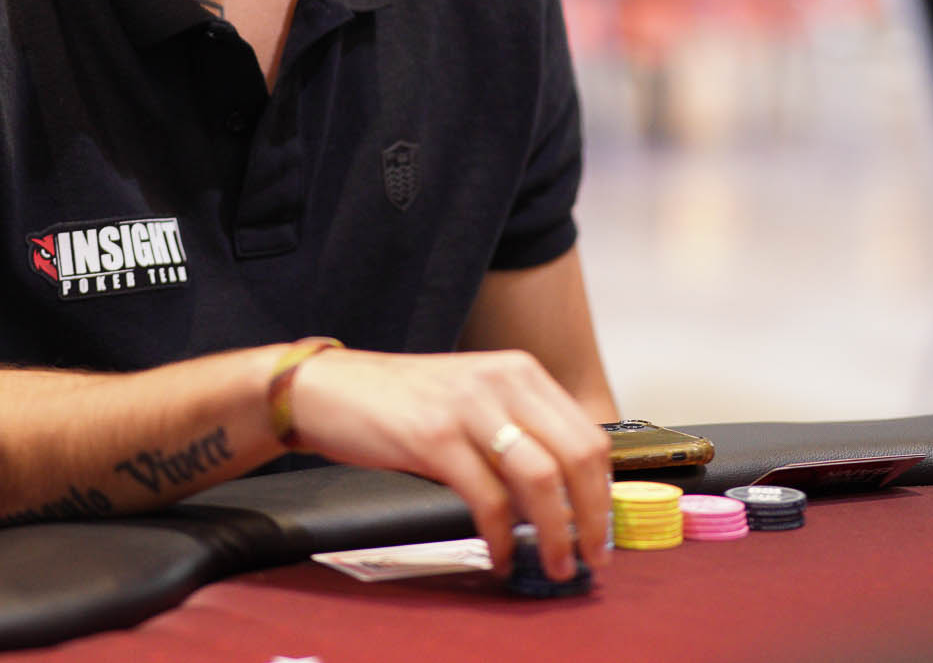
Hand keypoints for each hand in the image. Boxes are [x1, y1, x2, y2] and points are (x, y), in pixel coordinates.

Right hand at [284, 349, 611, 580]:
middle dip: (591, 516)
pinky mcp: (434, 437)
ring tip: (555, 563)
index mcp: (519, 371)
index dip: (603, 490)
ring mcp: (468, 407)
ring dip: (556, 533)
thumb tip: (564, 494)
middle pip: (577, 456)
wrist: (329, 389)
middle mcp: (502, 381)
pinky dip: (502, 537)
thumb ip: (516, 429)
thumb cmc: (400, 402)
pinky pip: (488, 499)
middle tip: (590, 556)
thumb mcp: (472, 399)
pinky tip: (500, 554)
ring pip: (540, 479)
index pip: (589, 435)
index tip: (602, 529)